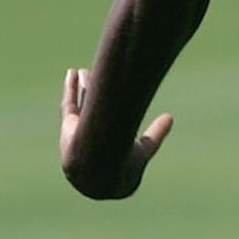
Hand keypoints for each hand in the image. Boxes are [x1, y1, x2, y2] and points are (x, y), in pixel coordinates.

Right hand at [60, 67, 172, 198]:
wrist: (99, 167)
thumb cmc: (125, 161)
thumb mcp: (146, 148)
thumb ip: (157, 134)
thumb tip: (169, 117)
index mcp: (113, 156)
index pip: (120, 137)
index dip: (123, 118)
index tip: (130, 103)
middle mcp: (95, 145)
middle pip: (95, 115)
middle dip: (96, 96)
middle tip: (100, 78)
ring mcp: (80, 138)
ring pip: (82, 108)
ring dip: (84, 89)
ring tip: (84, 71)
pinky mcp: (68, 129)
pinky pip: (68, 106)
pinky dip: (70, 89)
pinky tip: (72, 73)